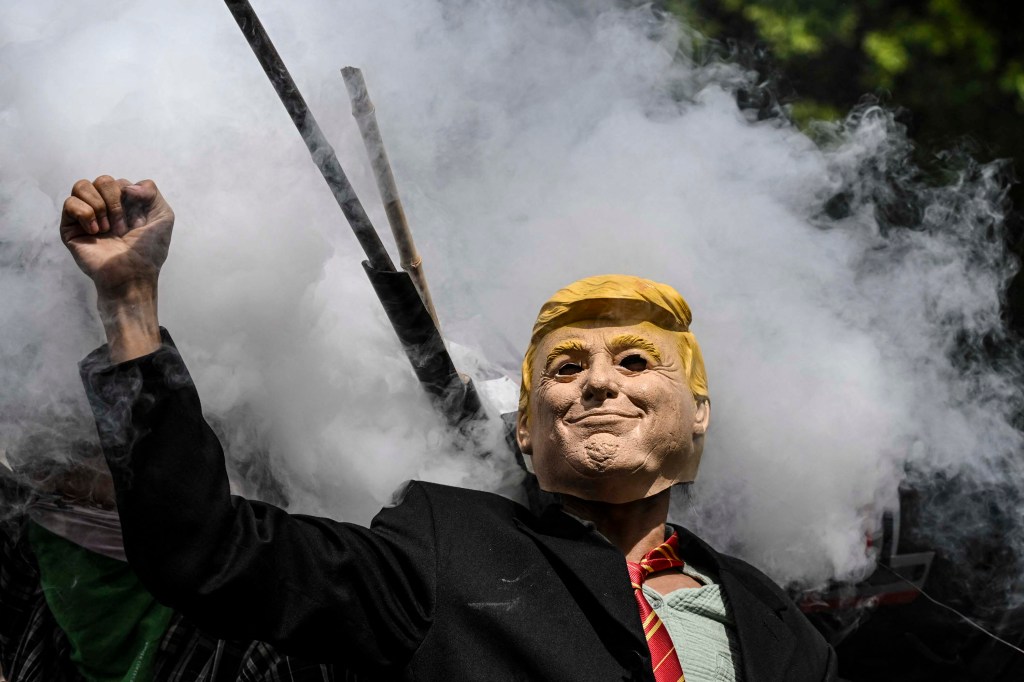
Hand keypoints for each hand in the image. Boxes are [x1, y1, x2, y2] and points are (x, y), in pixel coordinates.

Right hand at [60, 175, 173, 297]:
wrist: (132, 274)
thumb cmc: (149, 250)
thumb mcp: (164, 216)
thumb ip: (151, 191)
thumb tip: (127, 186)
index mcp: (124, 204)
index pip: (120, 182)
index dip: (130, 198)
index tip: (138, 221)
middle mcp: (104, 207)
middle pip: (102, 180)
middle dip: (115, 202)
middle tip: (121, 227)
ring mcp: (86, 217)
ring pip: (82, 186)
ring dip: (99, 206)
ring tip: (107, 229)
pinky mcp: (70, 228)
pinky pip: (69, 203)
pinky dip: (85, 214)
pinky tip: (95, 232)